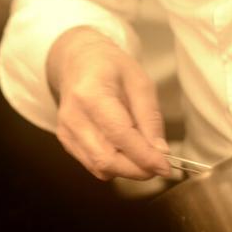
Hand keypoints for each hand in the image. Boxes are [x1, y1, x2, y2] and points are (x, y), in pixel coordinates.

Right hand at [46, 27, 170, 180]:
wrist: (78, 61)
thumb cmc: (110, 67)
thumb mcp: (140, 81)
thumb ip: (149, 117)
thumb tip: (160, 151)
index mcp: (90, 93)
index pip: (119, 134)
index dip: (144, 156)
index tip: (166, 166)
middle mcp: (73, 116)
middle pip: (106, 158)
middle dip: (138, 169)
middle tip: (160, 165)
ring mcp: (66, 130)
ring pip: (100, 167)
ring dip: (127, 169)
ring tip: (144, 154)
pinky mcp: (65, 141)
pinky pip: (93, 165)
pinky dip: (114, 165)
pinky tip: (124, 150)